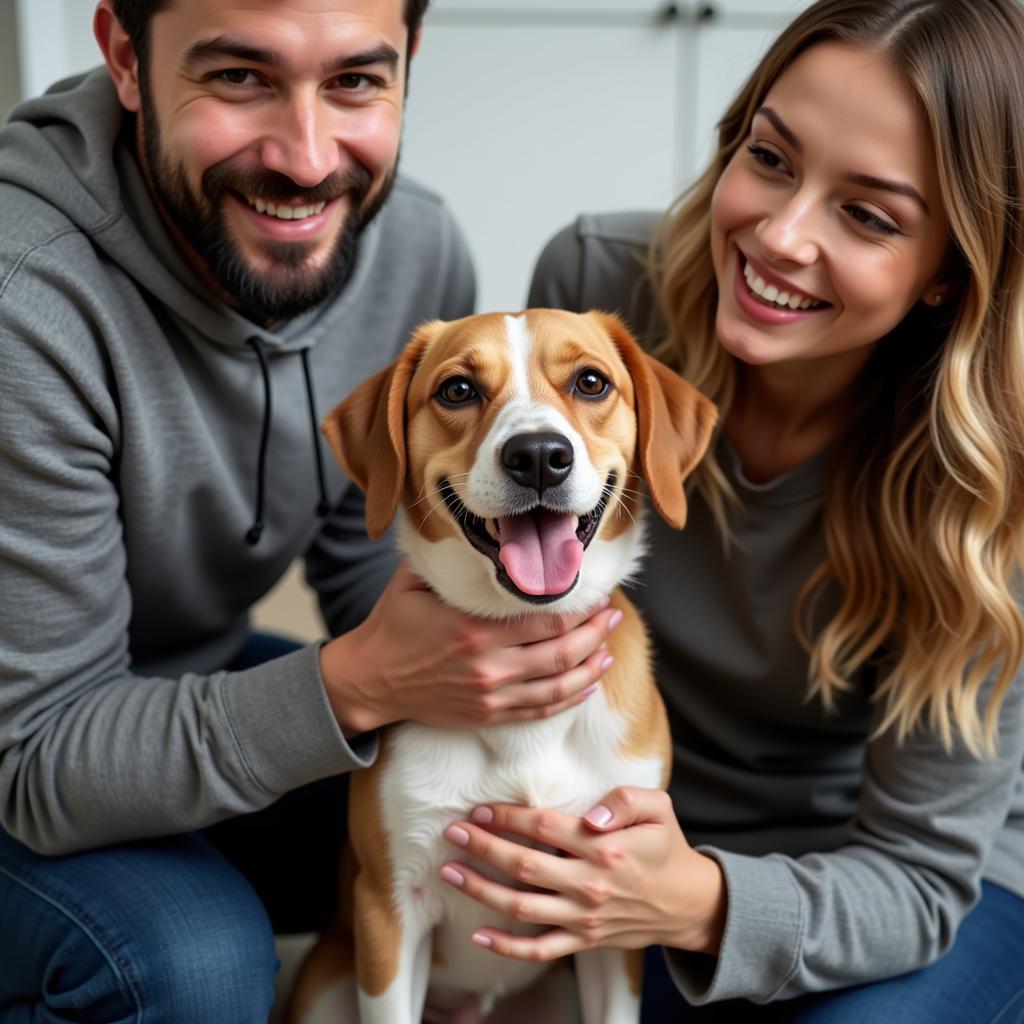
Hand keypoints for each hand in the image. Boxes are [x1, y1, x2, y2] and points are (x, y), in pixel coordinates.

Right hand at [320, 561, 620, 733]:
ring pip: (557, 685)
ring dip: (590, 666)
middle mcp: (488, 666)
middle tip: (613, 613)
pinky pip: (540, 711)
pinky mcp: (488, 715)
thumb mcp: (414, 581)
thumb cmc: (394, 624)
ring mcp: (490, 695)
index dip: (577, 608)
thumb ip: (451, 562)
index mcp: (473, 630)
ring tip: (610, 647)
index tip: (594, 591)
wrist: (370, 680)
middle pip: (560, 652)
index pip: (543, 620)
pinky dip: (570, 698)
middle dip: (594, 632)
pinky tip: (589, 684)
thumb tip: (482, 530)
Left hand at [439, 787, 725, 960]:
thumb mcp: (658, 807)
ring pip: (520, 906)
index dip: (508, 816)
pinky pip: (538, 949)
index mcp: (605, 847)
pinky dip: (505, 946)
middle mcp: (589, 883)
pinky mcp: (583, 940)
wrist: (686, 903)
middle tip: (453, 833)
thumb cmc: (665, 846)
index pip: (544, 826)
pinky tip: (477, 933)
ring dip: (480, 888)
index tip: (481, 808)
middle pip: (522, 864)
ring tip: (449, 872)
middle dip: (482, 847)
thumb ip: (625, 800)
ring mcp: (583, 916)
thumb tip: (591, 815)